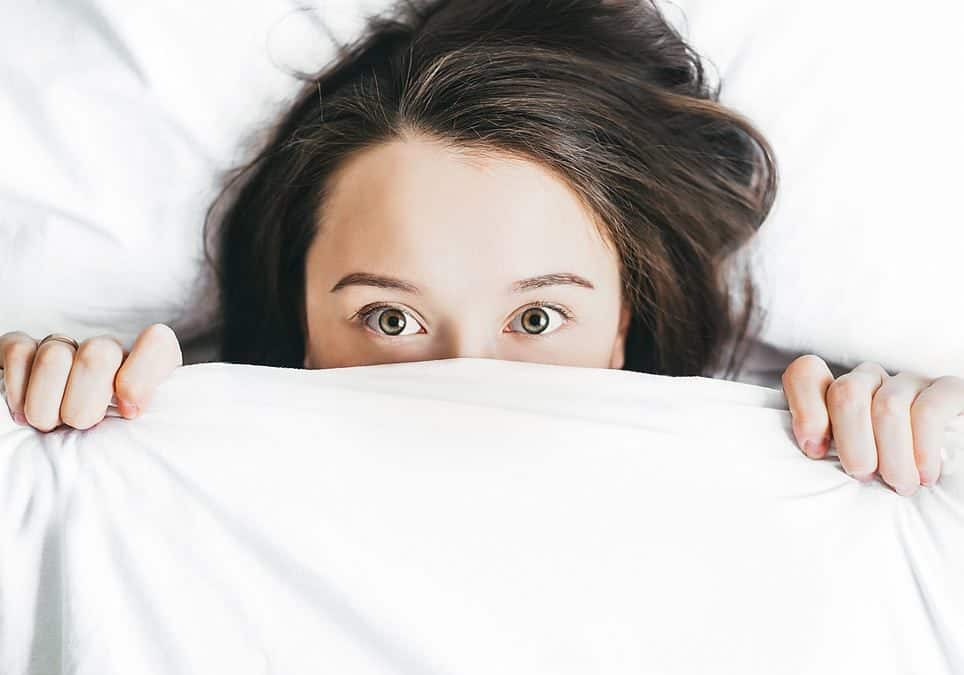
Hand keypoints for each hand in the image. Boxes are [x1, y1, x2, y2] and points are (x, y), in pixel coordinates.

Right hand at [0, 324, 181, 431]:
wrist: (61, 443)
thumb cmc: (109, 441)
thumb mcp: (137, 436)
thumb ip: (147, 424)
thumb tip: (132, 412)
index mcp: (145, 367)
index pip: (157, 344)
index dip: (142, 375)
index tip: (129, 412)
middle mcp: (106, 351)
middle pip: (98, 354)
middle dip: (84, 403)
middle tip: (80, 426)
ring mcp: (65, 346)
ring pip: (54, 356)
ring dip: (47, 404)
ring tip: (50, 425)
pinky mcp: (24, 350)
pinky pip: (18, 352)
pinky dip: (18, 389)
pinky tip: (22, 413)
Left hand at [782, 355, 963, 494]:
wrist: (947, 486)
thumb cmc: (887, 478)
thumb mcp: (848, 465)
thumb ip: (822, 450)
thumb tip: (809, 451)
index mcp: (838, 394)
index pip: (806, 373)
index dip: (805, 408)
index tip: (815, 451)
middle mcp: (871, 381)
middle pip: (846, 392)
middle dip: (852, 441)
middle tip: (864, 475)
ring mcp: (909, 383)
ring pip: (887, 406)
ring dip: (891, 454)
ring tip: (899, 484)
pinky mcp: (949, 391)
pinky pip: (928, 410)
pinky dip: (922, 446)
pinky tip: (925, 474)